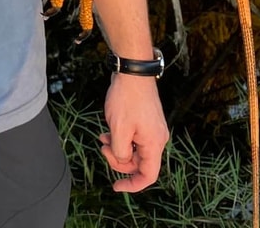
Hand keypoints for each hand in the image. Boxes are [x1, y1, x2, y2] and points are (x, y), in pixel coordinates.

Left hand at [98, 75, 169, 191]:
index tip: (116, 186)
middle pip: (139, 163)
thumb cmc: (126, 99)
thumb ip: (120, 151)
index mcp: (154, 144)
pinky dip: (121, 138)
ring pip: (135, 149)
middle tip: (102, 148)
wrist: (132, 72)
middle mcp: (157, 139)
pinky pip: (134, 138)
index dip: (133, 185)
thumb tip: (122, 159)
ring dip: (118, 148)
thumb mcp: (119, 129)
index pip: (148, 175)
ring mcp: (152, 129)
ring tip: (102, 138)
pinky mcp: (146, 120)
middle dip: (119, 160)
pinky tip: (107, 131)